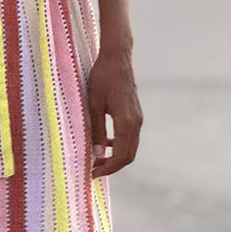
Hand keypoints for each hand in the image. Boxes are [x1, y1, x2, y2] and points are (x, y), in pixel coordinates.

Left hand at [86, 44, 142, 178]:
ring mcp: (138, 118)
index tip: (92, 173)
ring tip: (97, 159)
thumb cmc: (102, 78)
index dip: (108, 168)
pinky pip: (129, 136)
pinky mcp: (135, 114)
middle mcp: (136, 122)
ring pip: (130, 147)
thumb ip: (96, 130)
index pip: (121, 156)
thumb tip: (97, 154)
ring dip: (115, 156)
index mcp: (127, 122)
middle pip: (128, 155)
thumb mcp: (93, 104)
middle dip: (112, 166)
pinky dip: (119, 145)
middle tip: (93, 170)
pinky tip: (104, 144)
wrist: (117, 58)